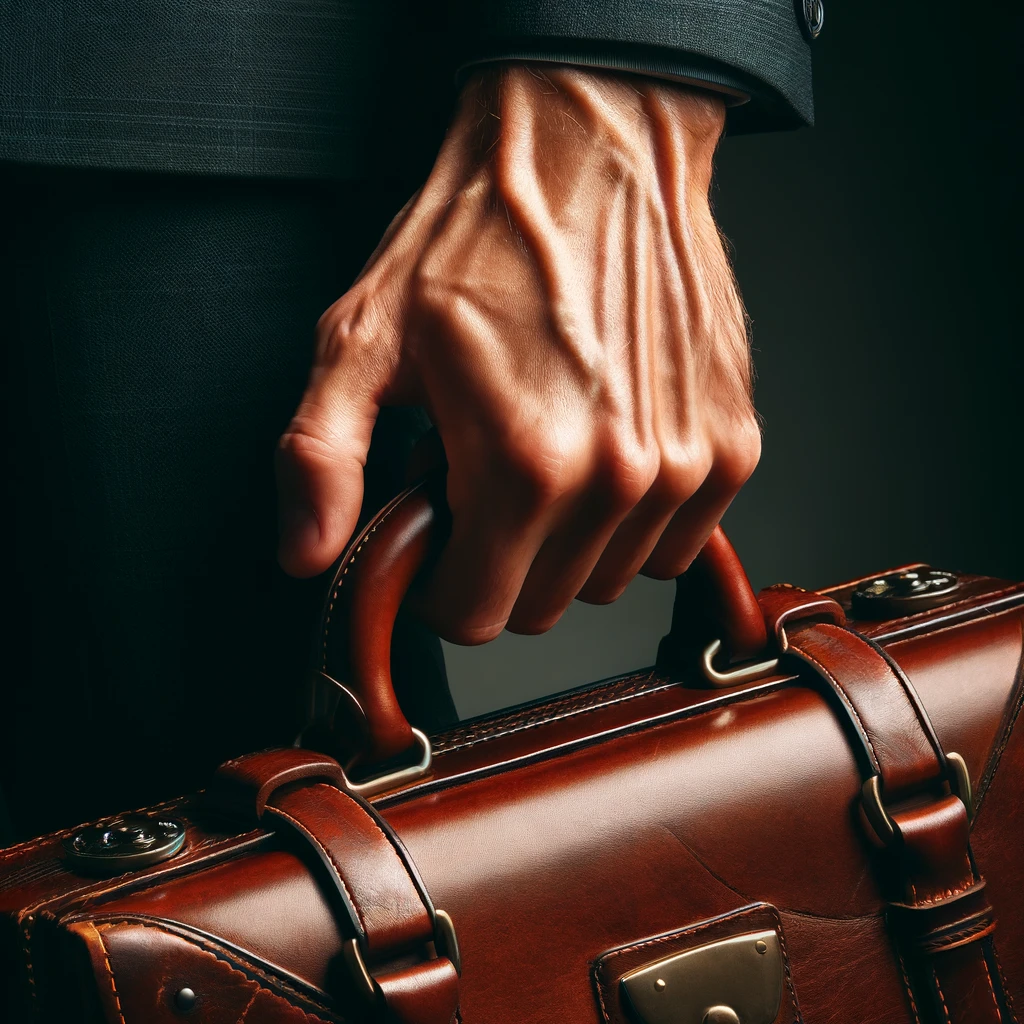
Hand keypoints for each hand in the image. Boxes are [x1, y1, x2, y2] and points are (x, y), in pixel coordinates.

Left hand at [277, 64, 759, 643]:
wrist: (589, 150)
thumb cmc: (478, 236)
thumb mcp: (362, 339)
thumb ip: (323, 459)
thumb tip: (306, 555)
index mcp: (522, 466)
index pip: (477, 616)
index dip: (439, 585)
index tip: (436, 533)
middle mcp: (617, 479)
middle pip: (543, 607)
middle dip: (499, 562)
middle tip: (483, 477)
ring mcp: (685, 466)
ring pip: (609, 580)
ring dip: (568, 542)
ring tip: (544, 451)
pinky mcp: (731, 445)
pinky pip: (675, 543)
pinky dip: (633, 519)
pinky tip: (604, 449)